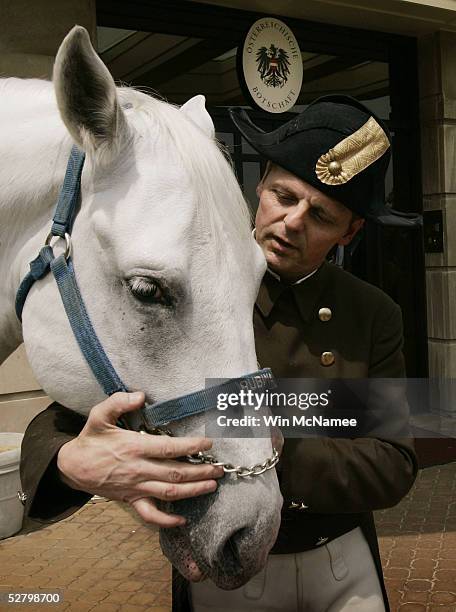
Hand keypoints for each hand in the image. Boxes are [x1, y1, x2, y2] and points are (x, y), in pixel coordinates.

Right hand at [57, 391, 222, 526]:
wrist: (71, 467)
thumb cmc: (90, 440)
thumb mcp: (99, 415)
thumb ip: (118, 402)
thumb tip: (140, 395)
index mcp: (134, 448)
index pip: (169, 448)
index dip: (191, 446)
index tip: (208, 443)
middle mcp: (138, 470)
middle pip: (176, 474)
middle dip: (201, 472)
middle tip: (220, 468)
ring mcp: (136, 487)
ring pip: (170, 493)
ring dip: (194, 491)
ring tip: (212, 485)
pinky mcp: (131, 500)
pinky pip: (150, 515)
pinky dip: (167, 521)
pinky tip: (183, 519)